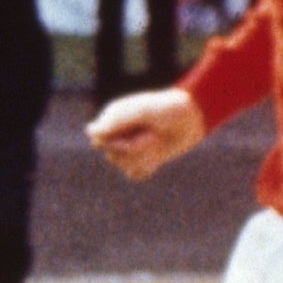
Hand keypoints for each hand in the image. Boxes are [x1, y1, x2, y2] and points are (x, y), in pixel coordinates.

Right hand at [89, 90, 205, 179]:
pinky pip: (134, 174)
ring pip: (124, 166)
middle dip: (134, 150)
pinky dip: (147, 168)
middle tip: (153, 137)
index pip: (98, 139)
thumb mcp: (141, 112)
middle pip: (112, 156)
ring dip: (145, 157)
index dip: (113, 142)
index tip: (131, 135)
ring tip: (158, 143)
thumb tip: (90, 132)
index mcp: (113, 118)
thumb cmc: (166, 109)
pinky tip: (158, 157)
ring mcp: (130, 148)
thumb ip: (116, 121)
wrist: (192, 118)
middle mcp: (118, 134)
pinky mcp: (143, 160)